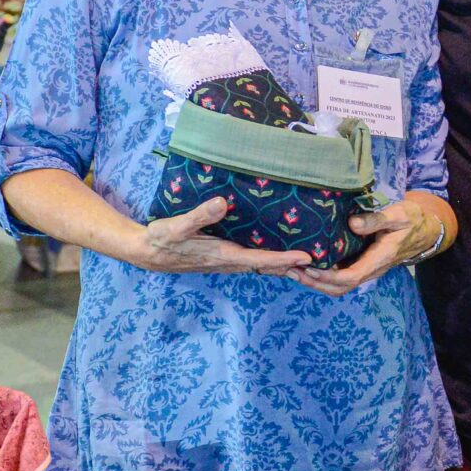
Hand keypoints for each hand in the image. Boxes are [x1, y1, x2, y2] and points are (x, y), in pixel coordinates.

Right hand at [127, 197, 312, 275]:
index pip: (261, 260)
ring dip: (285, 265)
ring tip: (310, 261)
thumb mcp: (177, 225)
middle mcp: (230, 262)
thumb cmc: (162, 238)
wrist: (147, 252)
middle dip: (294, 267)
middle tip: (323, 264)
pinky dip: (271, 260)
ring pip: (262, 266)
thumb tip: (221, 203)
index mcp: (224, 255)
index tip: (308, 258)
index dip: (285, 259)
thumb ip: (199, 215)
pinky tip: (280, 253)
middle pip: (268, 267)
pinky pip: (254, 261)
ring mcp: (227, 262)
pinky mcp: (224, 257)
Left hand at [294, 195, 443, 296]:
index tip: (309, 266)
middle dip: (314, 283)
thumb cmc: (412, 220)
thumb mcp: (398, 215)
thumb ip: (375, 219)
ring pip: (339, 286)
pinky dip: (322, 275)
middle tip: (291, 270)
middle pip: (340, 288)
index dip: (328, 276)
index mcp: (379, 260)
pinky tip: (308, 264)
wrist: (425, 230)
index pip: (351, 277)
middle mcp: (371, 269)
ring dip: (315, 282)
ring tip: (293, 270)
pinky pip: (341, 277)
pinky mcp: (362, 264)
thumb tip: (351, 223)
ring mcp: (366, 268)